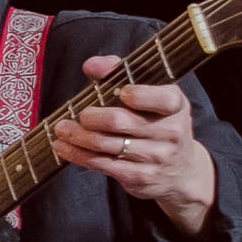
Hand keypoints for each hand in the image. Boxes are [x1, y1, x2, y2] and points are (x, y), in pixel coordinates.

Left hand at [46, 56, 215, 233]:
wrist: (180, 171)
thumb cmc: (156, 123)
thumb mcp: (150, 96)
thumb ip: (120, 74)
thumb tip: (92, 65)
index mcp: (176, 106)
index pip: (163, 99)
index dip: (140, 95)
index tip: (121, 92)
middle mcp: (171, 132)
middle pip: (120, 121)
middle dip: (92, 117)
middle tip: (80, 114)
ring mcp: (156, 157)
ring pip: (105, 144)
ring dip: (77, 136)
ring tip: (61, 128)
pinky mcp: (139, 177)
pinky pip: (100, 163)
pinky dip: (76, 153)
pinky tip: (63, 146)